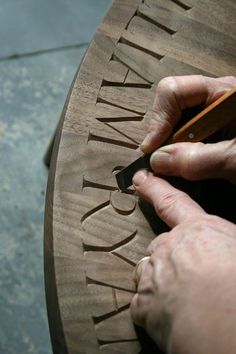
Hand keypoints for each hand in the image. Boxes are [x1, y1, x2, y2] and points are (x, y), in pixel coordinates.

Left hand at [130, 171, 235, 353]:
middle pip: (161, 244)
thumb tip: (225, 247)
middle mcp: (169, 247)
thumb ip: (226, 239)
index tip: (139, 178)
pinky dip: (153, 308)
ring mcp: (153, 275)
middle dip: (169, 256)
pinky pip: (143, 302)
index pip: (171, 201)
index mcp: (198, 231)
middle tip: (188, 274)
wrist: (227, 328)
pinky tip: (169, 316)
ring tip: (179, 296)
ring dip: (159, 280)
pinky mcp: (143, 306)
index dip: (154, 188)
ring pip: (148, 271)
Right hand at [141, 75, 235, 183]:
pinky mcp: (215, 132)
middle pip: (172, 106)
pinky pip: (188, 138)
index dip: (159, 119)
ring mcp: (215, 115)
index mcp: (225, 93)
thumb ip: (199, 159)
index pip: (175, 91)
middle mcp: (216, 98)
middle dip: (163, 135)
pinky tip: (186, 168)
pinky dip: (182, 154)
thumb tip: (157, 161)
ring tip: (174, 169)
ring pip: (177, 124)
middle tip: (162, 163)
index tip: (152, 150)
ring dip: (171, 147)